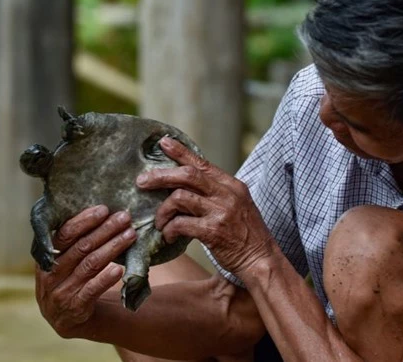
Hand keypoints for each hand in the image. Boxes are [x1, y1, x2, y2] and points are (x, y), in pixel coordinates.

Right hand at [35, 205, 136, 338]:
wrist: (65, 318)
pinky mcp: (74, 308)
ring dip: (112, 248)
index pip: (65, 233)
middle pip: (81, 247)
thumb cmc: (69, 278)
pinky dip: (105, 279)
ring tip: (130, 235)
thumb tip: (100, 211)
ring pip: (90, 265)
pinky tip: (120, 269)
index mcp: (46, 256)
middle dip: (105, 230)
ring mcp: (61, 292)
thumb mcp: (63, 261)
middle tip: (125, 217)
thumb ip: (74, 240)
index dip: (85, 220)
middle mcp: (51, 273)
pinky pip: (91, 290)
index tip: (105, 209)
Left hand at [136, 137, 276, 276]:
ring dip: (163, 211)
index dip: (180, 152)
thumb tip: (185, 184)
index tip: (162, 143)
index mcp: (231, 185)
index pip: (202, 163)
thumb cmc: (245, 234)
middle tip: (142, 182)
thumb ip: (216, 193)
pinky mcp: (214, 231)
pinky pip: (181, 224)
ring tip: (160, 222)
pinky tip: (169, 236)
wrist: (261, 259)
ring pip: (180, 198)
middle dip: (160, 176)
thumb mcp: (236, 205)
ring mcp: (221, 212)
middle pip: (187, 175)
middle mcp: (227, 194)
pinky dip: (170, 229)